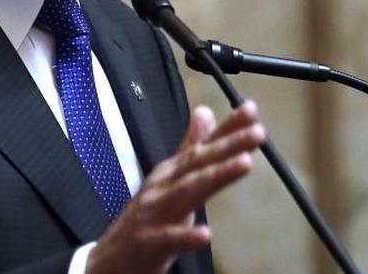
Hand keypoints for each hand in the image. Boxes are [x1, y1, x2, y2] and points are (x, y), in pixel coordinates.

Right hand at [86, 101, 264, 273]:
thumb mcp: (169, 179)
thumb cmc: (146, 218)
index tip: (251, 110)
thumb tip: (205, 112)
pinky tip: (205, 235)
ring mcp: (154, 213)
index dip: (228, 127)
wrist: (112, 257)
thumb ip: (189, 147)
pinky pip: (169, 238)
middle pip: (198, 163)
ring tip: (243, 164)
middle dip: (228, 146)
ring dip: (215, 176)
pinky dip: (185, 235)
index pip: (203, 145)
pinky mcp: (148, 241)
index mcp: (171, 172)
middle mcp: (163, 186)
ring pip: (186, 192)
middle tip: (256, 133)